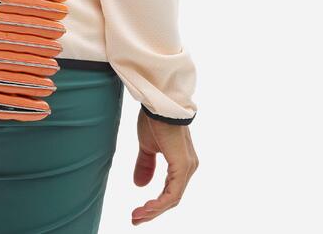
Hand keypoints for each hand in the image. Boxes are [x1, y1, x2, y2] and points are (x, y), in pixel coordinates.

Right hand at [132, 107, 197, 224]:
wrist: (158, 103)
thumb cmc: (154, 119)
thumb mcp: (147, 146)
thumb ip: (145, 165)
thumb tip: (139, 185)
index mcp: (181, 163)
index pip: (170, 192)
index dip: (154, 204)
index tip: (137, 212)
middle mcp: (188, 168)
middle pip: (172, 199)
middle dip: (152, 211)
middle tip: (135, 219)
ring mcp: (187, 168)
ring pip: (173, 199)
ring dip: (154, 210)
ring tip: (137, 216)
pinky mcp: (182, 167)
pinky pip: (173, 193)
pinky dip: (159, 203)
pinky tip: (147, 207)